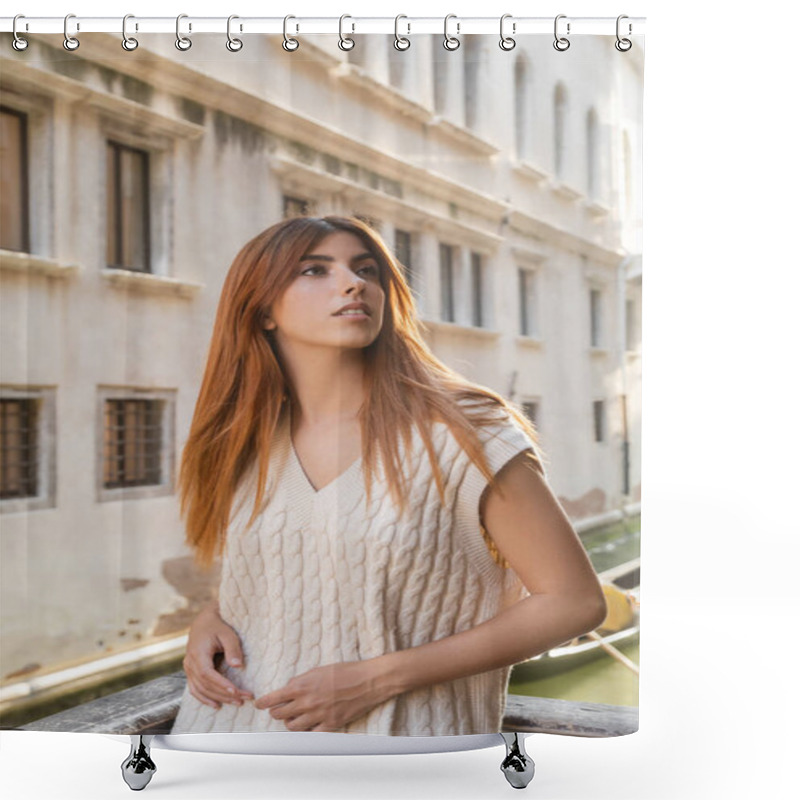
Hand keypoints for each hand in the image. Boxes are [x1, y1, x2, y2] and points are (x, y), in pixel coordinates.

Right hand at [183, 603, 253, 708]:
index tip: (236, 691)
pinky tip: (217, 705)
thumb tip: (238, 665)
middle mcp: (190, 662)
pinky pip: (195, 689)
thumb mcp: (228, 633)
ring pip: (200, 689)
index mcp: (198, 653)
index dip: (221, 684)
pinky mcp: (191, 671)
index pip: (208, 674)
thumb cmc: (218, 625)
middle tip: (244, 699)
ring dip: (218, 698)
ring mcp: (188, 668)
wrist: (205, 621)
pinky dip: (204, 698)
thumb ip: (233, 648)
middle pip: (205, 685)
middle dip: (225, 694)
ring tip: (237, 703)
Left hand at [253, 660, 390, 731]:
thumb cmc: (345, 671)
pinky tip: (309, 725)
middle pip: (280, 714)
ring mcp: (318, 715)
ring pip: (292, 727)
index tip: (259, 704)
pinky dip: (307, 730)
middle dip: (276, 712)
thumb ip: (301, 680)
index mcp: (303, 686)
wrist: (368, 681)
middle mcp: (307, 702)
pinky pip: (311, 734)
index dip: (263, 703)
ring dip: (290, 722)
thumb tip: (289, 688)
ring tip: (293, 717)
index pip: (274, 698)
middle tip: (277, 710)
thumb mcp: (319, 669)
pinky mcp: (330, 725)